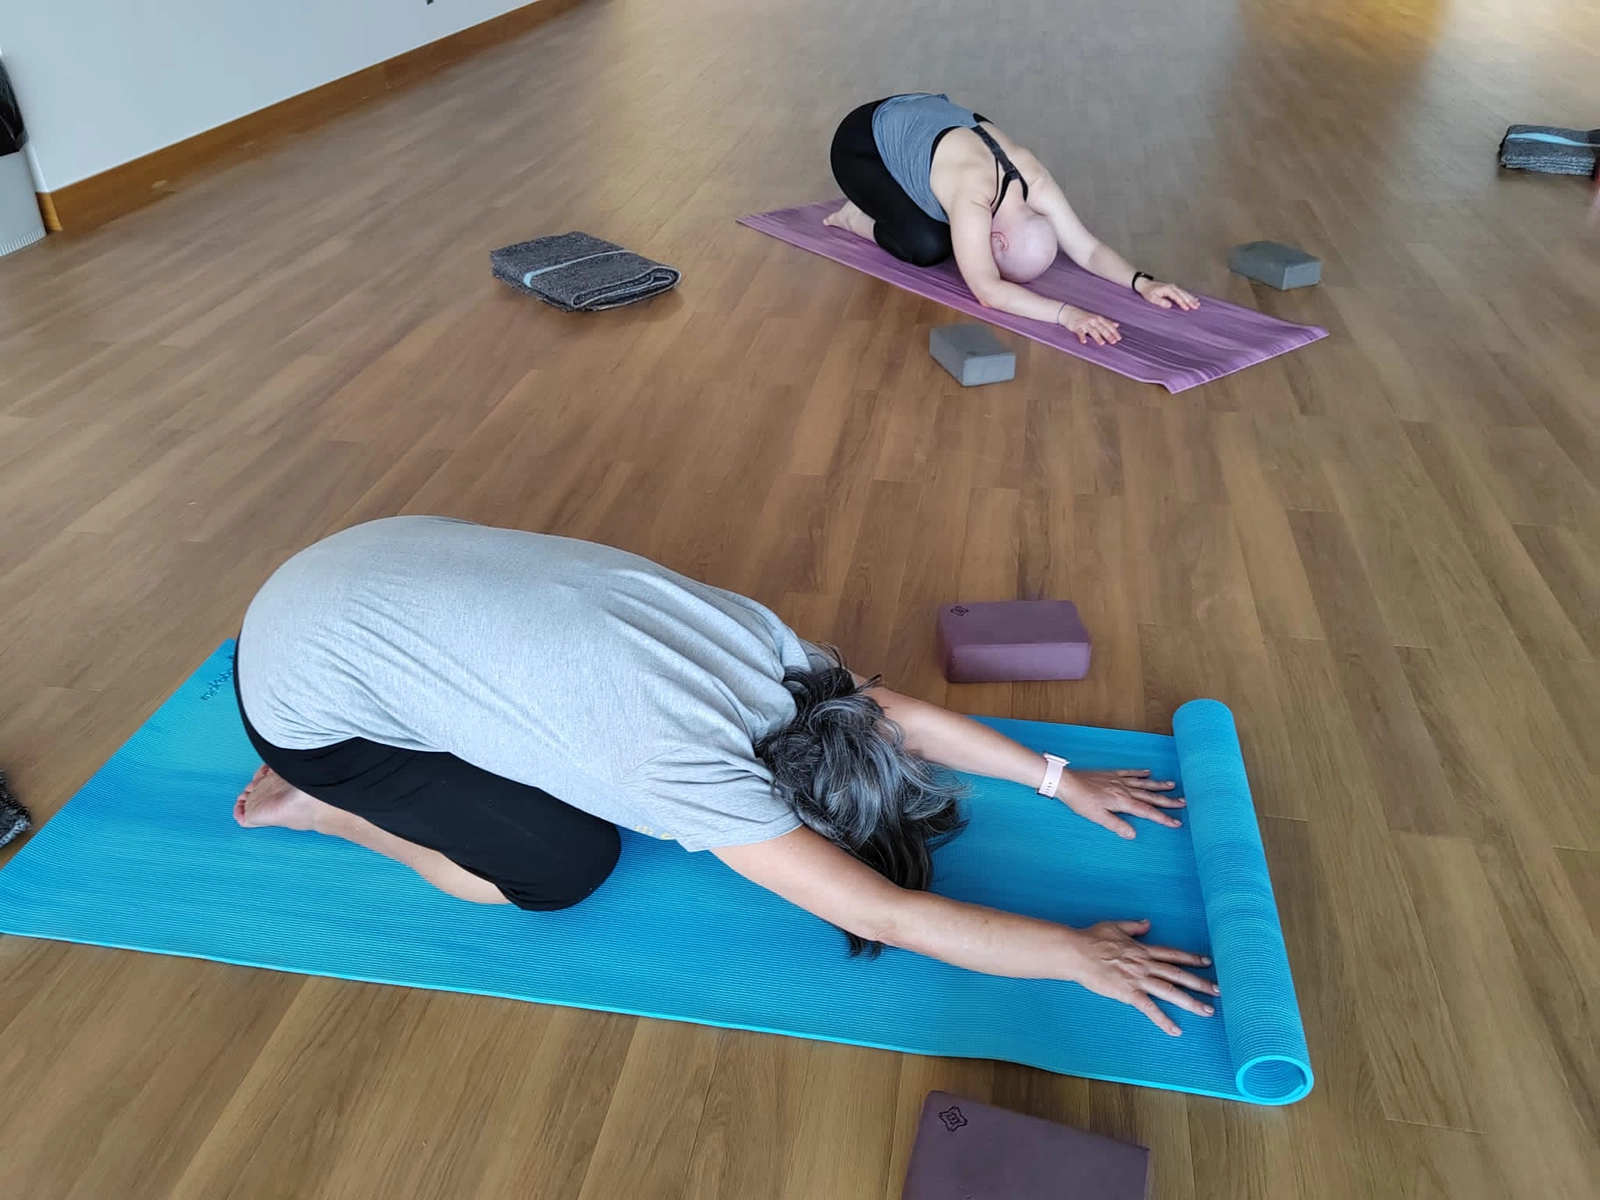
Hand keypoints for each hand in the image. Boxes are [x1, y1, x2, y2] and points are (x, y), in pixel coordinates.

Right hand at [1058, 305, 1120, 344]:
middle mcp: (1093, 320)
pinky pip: (1080, 332)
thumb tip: (1117, 325)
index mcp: (1098, 318)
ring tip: (1102, 343)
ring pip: (1092, 331)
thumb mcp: (1096, 318)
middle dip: (1108, 335)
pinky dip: (1082, 337)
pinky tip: (1084, 341)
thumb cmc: (1083, 316)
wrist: (1068, 312)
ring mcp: (1084, 323)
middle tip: (1113, 341)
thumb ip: (1106, 322)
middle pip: (1102, 328)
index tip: (1119, 338)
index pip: (1108, 325)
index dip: (1114, 332)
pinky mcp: (1076, 326)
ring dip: (1097, 337)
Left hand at [1058, 769, 1183, 837]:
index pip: (1147, 811)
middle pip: (1150, 796)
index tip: (1177, 822)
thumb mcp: (1098, 817)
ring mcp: (1118, 780)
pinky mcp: (1111, 774)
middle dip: (1168, 800)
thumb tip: (1133, 834)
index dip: (1163, 818)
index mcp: (1122, 801)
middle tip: (1184, 803)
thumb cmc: (1081, 801)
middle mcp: (1124, 789)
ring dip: (1158, 785)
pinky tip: (1147, 772)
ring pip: (1143, 783)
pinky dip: (1139, 773)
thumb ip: (1116, 825)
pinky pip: (1129, 773)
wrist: (1068, 782)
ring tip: (1173, 786)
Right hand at [1069, 919, 1218, 1034]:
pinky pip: (1149, 1009)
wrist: (1077, 952)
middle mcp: (1145, 964)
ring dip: (1190, 1001)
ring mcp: (1138, 979)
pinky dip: (1163, 1020)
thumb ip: (1133, 927)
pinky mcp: (1128, 993)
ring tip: (1207, 1011)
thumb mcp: (1115, 926)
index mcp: (1143, 949)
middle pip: (1178, 974)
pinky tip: (1175, 1030)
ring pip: (1170, 991)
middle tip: (1219, 991)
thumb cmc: (1092, 938)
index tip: (1208, 962)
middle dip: (1200, 982)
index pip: (1173, 954)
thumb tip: (1147, 923)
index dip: (1191, 958)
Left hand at [1135, 279, 1200, 310]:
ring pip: (1184, 293)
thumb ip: (1160, 301)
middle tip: (1196, 307)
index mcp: (1168, 289)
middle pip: (1183, 295)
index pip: (1177, 297)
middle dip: (1190, 301)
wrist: (1145, 284)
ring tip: (1197, 304)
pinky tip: (1194, 299)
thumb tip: (1169, 305)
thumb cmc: (1148, 292)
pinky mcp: (1174, 288)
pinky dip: (1189, 296)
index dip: (1182, 303)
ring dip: (1191, 298)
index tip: (1187, 308)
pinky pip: (1183, 292)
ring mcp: (1174, 287)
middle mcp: (1172, 287)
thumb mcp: (1151, 298)